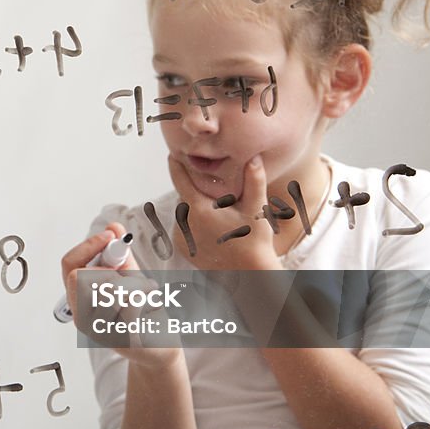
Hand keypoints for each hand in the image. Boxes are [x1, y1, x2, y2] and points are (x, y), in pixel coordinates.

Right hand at [61, 222, 180, 370]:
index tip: (110, 236)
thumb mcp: (130, 276)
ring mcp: (98, 330)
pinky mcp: (119, 339)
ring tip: (144, 293)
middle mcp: (82, 315)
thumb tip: (113, 227)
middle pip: (80, 276)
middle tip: (129, 278)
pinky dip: (144, 297)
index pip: (68, 264)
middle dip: (109, 270)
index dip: (88, 246)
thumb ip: (120, 254)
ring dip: (133, 285)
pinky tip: (149, 305)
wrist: (162, 343)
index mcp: (79, 296)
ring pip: (108, 288)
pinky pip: (130, 303)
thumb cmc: (143, 310)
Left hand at [168, 155, 281, 270]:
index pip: (180, 179)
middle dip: (198, 192)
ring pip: (185, 212)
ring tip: (219, 216)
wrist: (248, 274)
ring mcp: (181, 236)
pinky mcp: (181, 248)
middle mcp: (185, 222)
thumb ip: (255, 180)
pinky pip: (184, 228)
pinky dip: (193, 225)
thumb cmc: (254, 241)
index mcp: (199, 209)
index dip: (176, 165)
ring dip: (196, 209)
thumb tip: (254, 158)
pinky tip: (212, 230)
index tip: (173, 153)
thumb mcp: (256, 209)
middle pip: (186, 196)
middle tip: (218, 196)